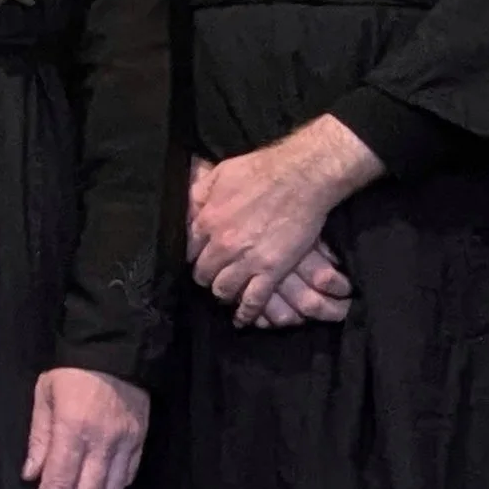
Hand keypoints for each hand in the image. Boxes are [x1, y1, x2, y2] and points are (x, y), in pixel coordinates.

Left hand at [23, 366, 149, 488]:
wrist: (117, 350)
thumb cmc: (72, 371)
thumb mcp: (44, 395)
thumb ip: (38, 438)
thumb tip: (31, 477)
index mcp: (73, 430)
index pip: (58, 484)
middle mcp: (102, 444)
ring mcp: (125, 446)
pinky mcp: (140, 445)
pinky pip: (126, 482)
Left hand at [189, 118, 381, 325]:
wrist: (302, 176)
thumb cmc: (261, 170)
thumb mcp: (219, 174)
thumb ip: (199, 194)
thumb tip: (185, 207)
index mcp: (206, 220)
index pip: (187, 251)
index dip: (193, 257)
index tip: (199, 259)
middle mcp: (221, 244)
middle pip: (203, 274)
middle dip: (206, 277)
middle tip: (213, 277)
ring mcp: (246, 260)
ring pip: (223, 290)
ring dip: (223, 293)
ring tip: (227, 293)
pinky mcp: (271, 271)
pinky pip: (253, 301)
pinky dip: (246, 312)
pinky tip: (243, 318)